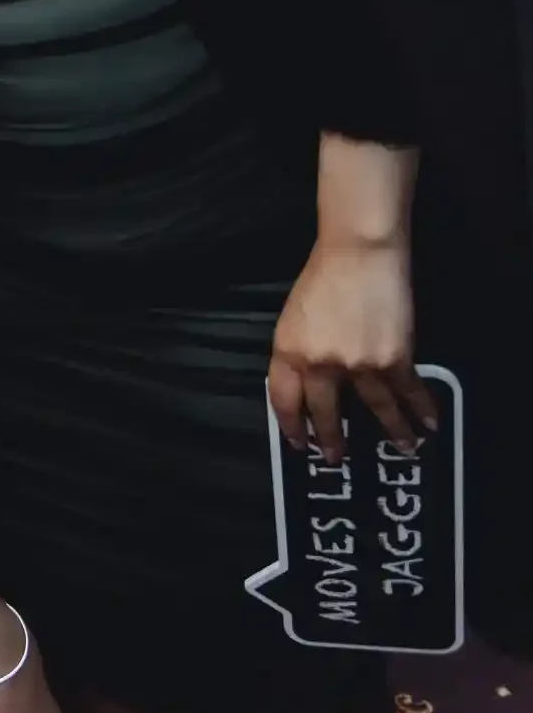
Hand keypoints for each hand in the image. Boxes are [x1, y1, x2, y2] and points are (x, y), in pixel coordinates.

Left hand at [268, 236, 437, 462]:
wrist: (358, 254)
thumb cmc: (322, 278)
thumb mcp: (293, 320)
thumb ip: (297, 354)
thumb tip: (308, 385)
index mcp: (288, 352)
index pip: (284, 401)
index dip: (291, 427)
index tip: (299, 444)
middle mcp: (320, 365)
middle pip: (324, 414)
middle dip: (331, 440)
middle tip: (336, 459)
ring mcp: (358, 365)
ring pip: (374, 410)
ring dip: (390, 432)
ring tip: (402, 449)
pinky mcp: (392, 359)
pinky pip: (407, 393)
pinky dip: (420, 409)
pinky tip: (427, 424)